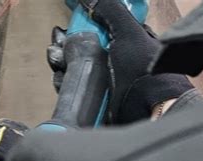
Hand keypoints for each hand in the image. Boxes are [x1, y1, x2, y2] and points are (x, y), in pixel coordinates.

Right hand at [48, 0, 193, 123]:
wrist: (145, 108)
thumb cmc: (144, 70)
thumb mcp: (129, 32)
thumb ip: (111, 11)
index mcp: (122, 43)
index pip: (95, 29)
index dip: (81, 25)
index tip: (70, 24)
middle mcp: (110, 62)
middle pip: (79, 48)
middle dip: (66, 45)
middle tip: (59, 44)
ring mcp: (100, 82)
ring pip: (72, 69)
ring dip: (60, 63)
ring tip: (58, 61)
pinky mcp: (91, 100)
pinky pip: (71, 89)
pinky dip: (63, 83)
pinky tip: (61, 78)